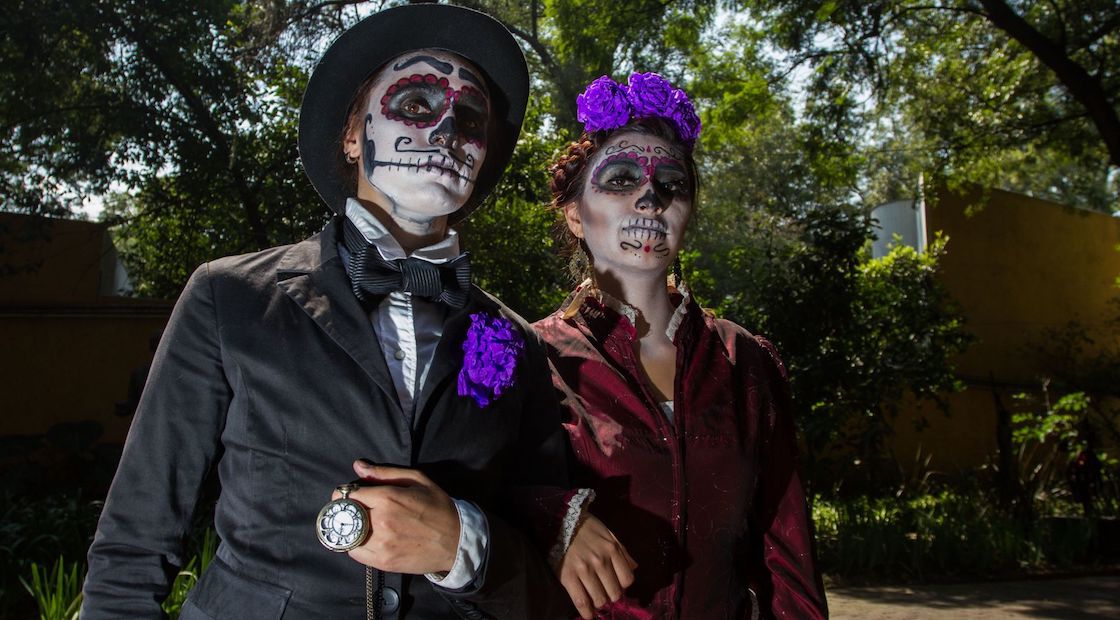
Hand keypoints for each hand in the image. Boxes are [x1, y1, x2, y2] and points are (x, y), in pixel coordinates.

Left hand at [332, 460, 459, 574]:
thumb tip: (358, 466)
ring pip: (347, 535)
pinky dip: (355, 544)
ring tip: (358, 524)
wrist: (456, 541)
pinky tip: (365, 538)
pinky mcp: (383, 562)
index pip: (350, 495)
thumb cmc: (438, 507)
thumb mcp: (417, 480)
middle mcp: (381, 521)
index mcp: (388, 498)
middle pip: (346, 515)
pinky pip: (355, 552)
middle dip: (346, 510)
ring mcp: (381, 544)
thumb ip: (385, 472)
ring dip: (349, 528)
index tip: (349, 494)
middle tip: (353, 509)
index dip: (346, 493)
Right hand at [559, 514, 636, 619]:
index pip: (627, 579)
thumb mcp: (608, 533)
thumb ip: (622, 551)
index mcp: (612, 550)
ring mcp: (584, 570)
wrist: (559, 520)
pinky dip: (586, 612)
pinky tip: (588, 615)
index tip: (615, 584)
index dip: (622, 585)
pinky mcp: (568, 577)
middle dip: (611, 595)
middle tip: (604, 592)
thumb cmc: (585, 527)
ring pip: (600, 599)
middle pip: (614, 592)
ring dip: (599, 603)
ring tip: (595, 600)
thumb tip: (634, 568)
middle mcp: (600, 561)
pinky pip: (581, 601)